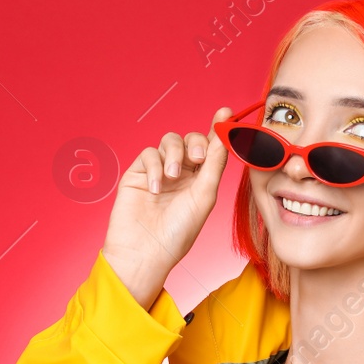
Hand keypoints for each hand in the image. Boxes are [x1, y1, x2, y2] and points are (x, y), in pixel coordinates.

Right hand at [102, 107, 231, 308]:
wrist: (145, 251)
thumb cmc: (178, 232)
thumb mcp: (204, 197)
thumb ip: (214, 164)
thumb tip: (225, 136)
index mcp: (201, 181)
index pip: (211, 149)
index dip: (218, 129)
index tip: (225, 112)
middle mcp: (181, 174)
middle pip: (190, 140)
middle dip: (196, 143)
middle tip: (198, 159)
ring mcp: (159, 172)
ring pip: (169, 142)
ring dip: (174, 155)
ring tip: (173, 177)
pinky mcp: (138, 173)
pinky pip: (148, 153)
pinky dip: (154, 166)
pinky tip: (156, 188)